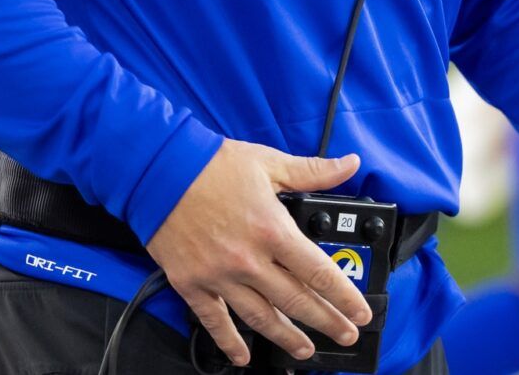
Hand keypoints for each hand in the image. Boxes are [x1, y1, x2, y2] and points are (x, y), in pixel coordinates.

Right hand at [145, 141, 372, 367]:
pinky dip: (230, 342)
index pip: (319, 272)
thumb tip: (349, 164)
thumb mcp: (269, 163)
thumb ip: (313, 171)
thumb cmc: (212, 165)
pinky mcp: (193, 284)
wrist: (159, 171)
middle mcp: (250, 260)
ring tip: (306, 349)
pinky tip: (243, 355)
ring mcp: (220, 276)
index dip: (344, 296)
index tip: (359, 312)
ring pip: (261, 318)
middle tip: (345, 336)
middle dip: (326, 322)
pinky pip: (215, 321)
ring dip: (287, 337)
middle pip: (296, 301)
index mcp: (273, 230)